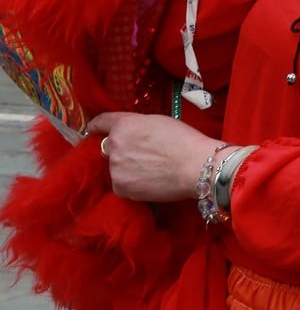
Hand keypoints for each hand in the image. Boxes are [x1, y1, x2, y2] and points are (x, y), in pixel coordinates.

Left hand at [88, 111, 216, 202]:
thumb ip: (137, 126)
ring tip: (149, 171)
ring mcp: (115, 168)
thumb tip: (129, 135)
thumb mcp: (159, 122)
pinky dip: (131, 183)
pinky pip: (121, 184)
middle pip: (108, 147)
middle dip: (119, 150)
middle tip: (139, 155)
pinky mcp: (121, 188)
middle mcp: (113, 145)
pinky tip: (149, 182)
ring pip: (115, 167)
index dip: (96, 125)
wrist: (196, 166)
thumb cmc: (184, 140)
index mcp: (123, 125)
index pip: (101, 122)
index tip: (93, 128)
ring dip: (125, 168)